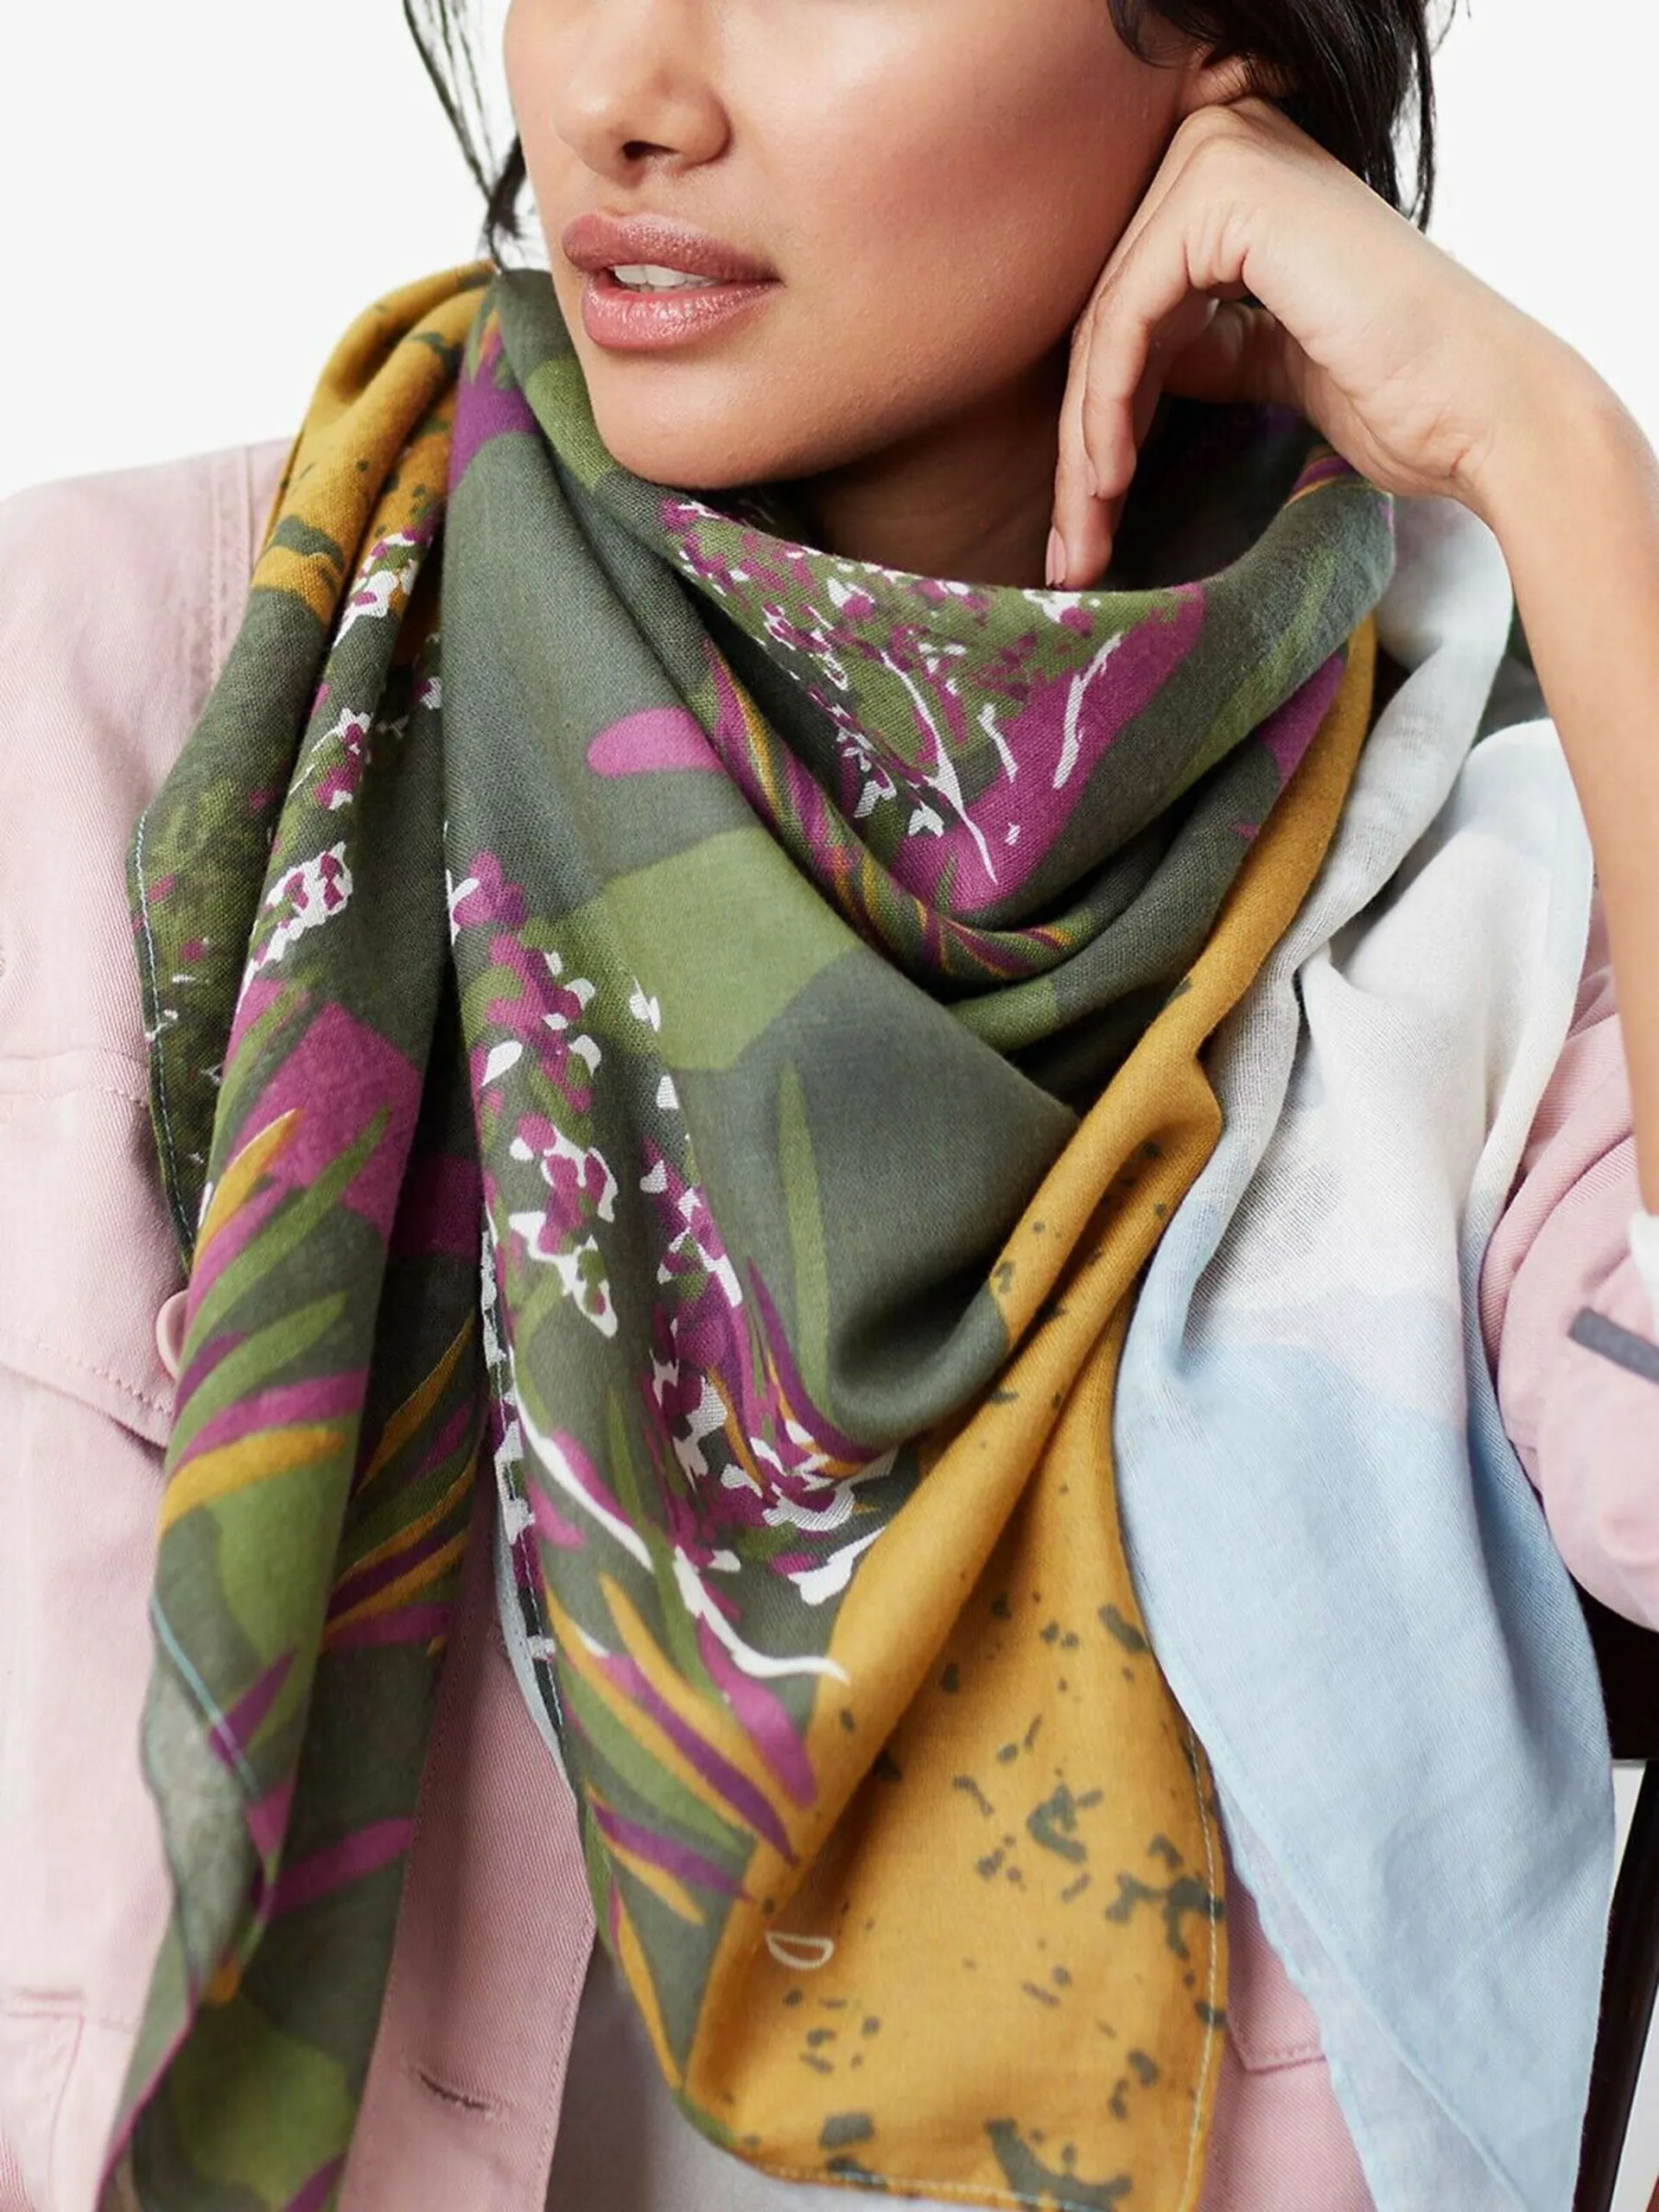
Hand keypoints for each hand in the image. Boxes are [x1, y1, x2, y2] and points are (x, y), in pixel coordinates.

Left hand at [1050, 95, 1592, 586]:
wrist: (1481, 408)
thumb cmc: (1399, 396)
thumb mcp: (1271, 359)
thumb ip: (1202, 343)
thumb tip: (1121, 370)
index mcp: (1237, 178)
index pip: (1128, 306)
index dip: (1097, 420)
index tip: (1082, 523)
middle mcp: (1224, 139)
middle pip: (1106, 314)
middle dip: (1080, 445)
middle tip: (1070, 551)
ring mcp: (1225, 154)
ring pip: (1103, 325)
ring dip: (1083, 449)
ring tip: (1082, 543)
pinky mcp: (1226, 193)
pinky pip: (1124, 318)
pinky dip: (1104, 412)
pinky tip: (1109, 484)